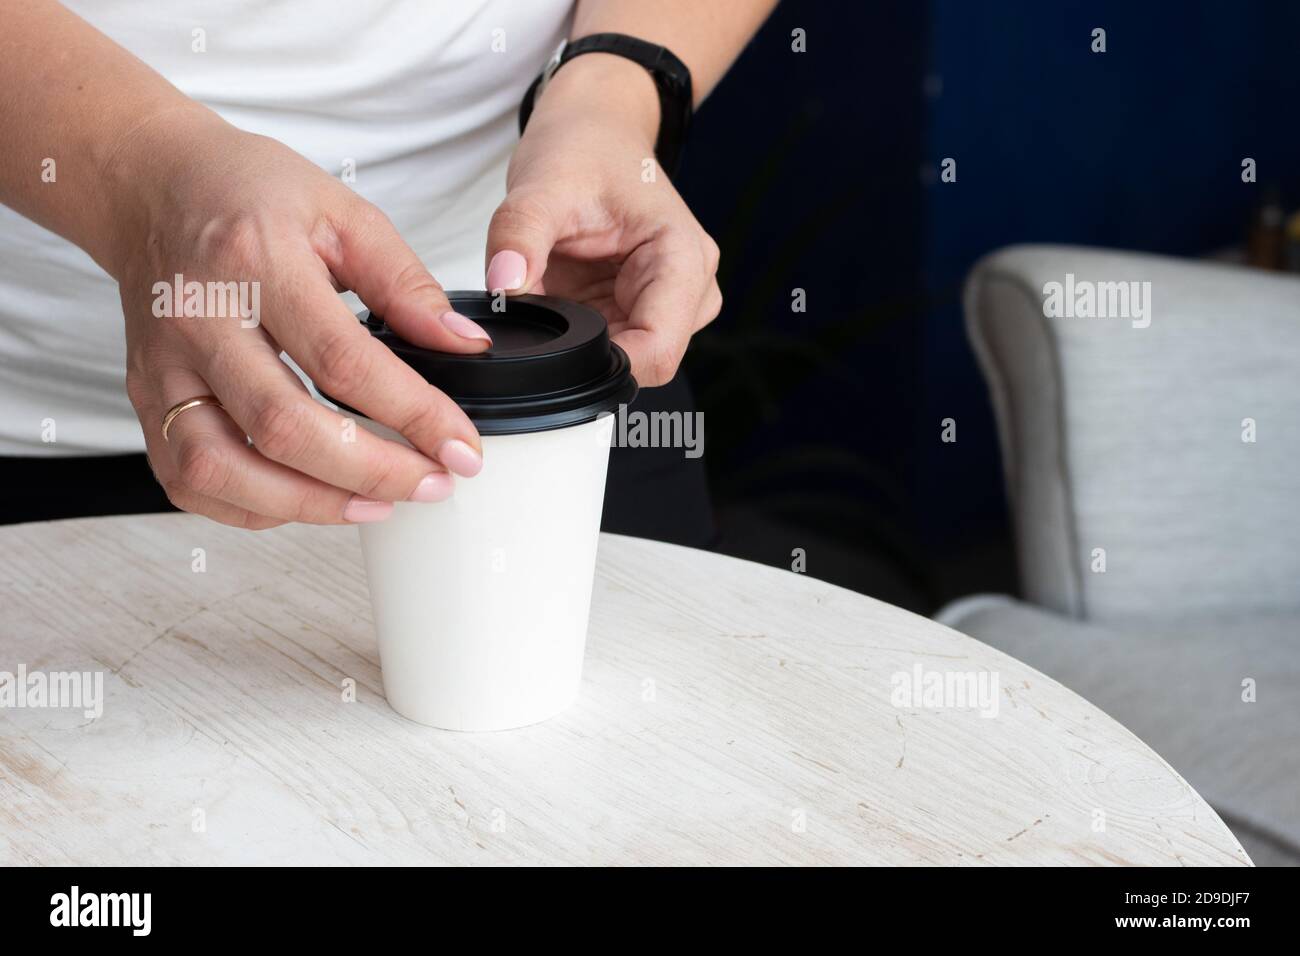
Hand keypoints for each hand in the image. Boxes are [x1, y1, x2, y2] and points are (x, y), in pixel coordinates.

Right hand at [109, 108, 492, 528]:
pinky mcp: (146, 399)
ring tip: (378, 503)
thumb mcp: (344, 214)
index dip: (412, 415)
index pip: (343, 361)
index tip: (460, 446)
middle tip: (432, 483)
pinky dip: (253, 509)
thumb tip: (463, 345)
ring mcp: (163, 367)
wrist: (156, 188)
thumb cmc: (248, 194)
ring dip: (310, 505)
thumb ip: (406, 284)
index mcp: (254, 263)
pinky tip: (309, 500)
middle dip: (371, 471)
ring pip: (222, 469)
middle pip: (283, 427)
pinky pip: (188, 482)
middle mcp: (198, 322)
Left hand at [485, 54, 721, 386]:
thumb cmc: (585, 147)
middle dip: (584, 350)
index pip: (658, 353)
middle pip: (641, 363)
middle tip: (544, 302)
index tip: (551, 347)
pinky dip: (573, 332)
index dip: (603, 364)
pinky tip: (563, 294)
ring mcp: (667, 305)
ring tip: (556, 287)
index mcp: (684, 259)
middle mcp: (689, 290)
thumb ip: (518, 238)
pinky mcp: (639, 311)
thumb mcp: (543, 185)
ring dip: (577, 340)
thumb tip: (502, 290)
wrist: (594, 129)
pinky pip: (605, 344)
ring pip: (621, 359)